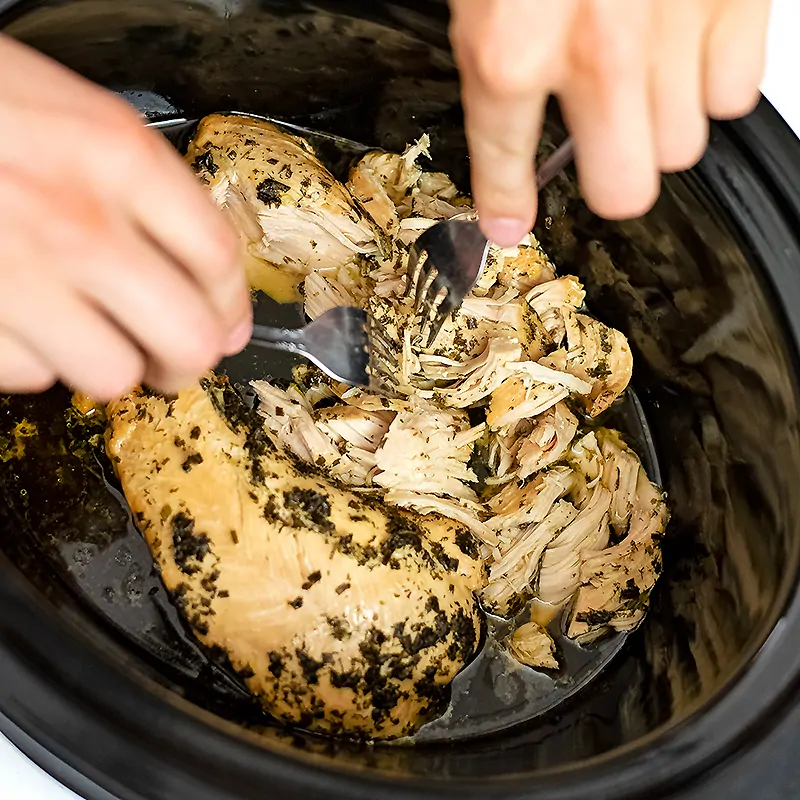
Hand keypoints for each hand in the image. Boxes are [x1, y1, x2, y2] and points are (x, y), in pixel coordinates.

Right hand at [0, 35, 251, 400]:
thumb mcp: (68, 111)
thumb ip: (142, 184)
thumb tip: (202, 260)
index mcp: (114, 157)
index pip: (217, 260)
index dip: (231, 306)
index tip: (226, 322)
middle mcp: (77, 225)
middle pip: (188, 339)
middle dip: (186, 360)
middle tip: (172, 357)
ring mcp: (18, 278)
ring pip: (112, 375)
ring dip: (105, 362)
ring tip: (86, 335)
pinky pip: (31, 375)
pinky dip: (32, 358)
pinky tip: (20, 319)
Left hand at [449, 0, 771, 245]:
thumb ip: (491, 50)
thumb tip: (498, 98)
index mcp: (511, 46)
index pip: (506, 162)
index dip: (503, 200)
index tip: (507, 220)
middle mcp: (600, 51)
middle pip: (625, 189)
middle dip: (606, 179)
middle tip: (598, 150)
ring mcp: (676, 26)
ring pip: (683, 145)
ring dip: (658, 127)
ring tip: (641, 86)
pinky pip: (736, 91)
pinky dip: (710, 81)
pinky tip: (681, 52)